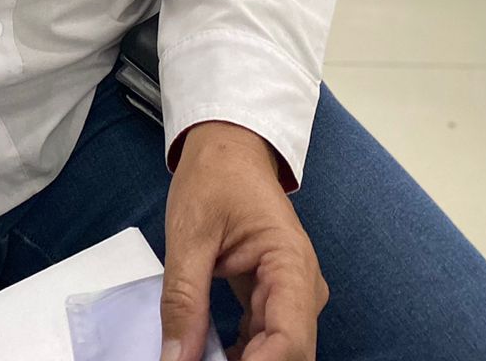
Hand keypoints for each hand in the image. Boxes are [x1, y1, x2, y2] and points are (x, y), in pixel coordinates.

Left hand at [159, 122, 326, 360]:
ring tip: (195, 358)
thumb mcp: (189, 234)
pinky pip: (264, 341)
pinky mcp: (274, 297)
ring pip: (277, 352)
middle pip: (289, 353)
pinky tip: (208, 356)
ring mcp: (291, 294)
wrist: (228, 146)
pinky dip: (240, 356)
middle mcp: (302, 287)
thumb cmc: (215, 176)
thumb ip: (183, 300)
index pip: (289, 340)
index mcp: (291, 264)